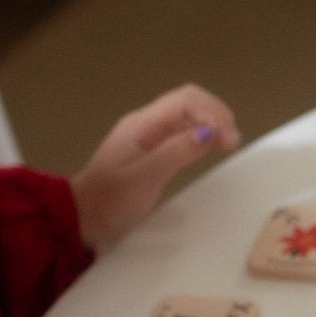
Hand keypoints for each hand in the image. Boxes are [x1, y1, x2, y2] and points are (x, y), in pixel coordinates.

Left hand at [69, 85, 240, 250]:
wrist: (83, 216)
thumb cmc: (110, 200)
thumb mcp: (146, 177)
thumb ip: (178, 152)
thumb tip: (210, 133)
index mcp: (143, 123)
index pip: (186, 100)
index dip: (213, 113)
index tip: (229, 139)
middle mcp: (147, 123)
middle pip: (190, 102)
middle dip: (216, 115)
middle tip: (232, 142)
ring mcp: (150, 135)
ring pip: (189, 116)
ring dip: (212, 124)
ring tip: (228, 144)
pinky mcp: (154, 149)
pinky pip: (183, 132)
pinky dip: (203, 135)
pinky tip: (212, 147)